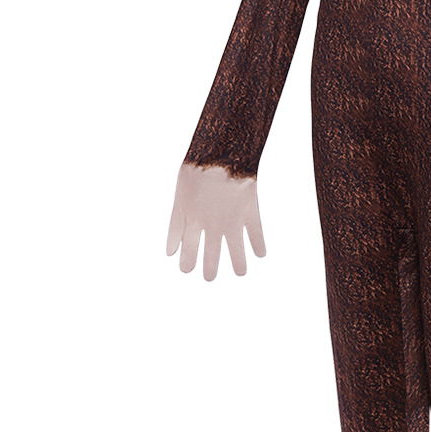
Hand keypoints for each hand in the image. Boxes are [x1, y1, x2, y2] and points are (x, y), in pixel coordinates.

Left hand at [165, 162, 266, 279]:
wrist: (222, 154)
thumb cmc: (197, 169)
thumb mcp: (180, 196)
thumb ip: (176, 225)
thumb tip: (169, 253)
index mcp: (192, 221)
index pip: (188, 251)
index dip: (187, 262)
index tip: (187, 269)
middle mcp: (212, 227)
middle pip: (210, 255)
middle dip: (209, 269)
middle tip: (209, 277)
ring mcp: (232, 221)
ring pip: (235, 251)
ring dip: (238, 263)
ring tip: (241, 273)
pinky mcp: (249, 213)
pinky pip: (256, 234)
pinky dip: (259, 245)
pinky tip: (261, 254)